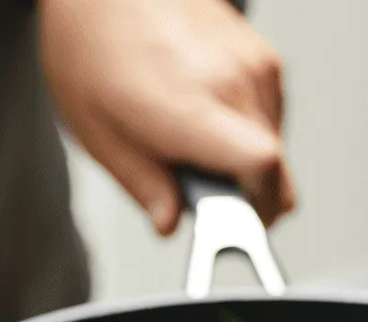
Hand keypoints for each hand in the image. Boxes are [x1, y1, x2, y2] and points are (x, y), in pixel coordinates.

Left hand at [40, 0, 293, 233]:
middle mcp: (236, 83)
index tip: (237, 230)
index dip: (259, 212)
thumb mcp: (100, 133)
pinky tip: (201, 113)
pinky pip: (269, 112)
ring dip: (241, 159)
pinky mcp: (261, 53)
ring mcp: (255, 64)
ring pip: (274, 141)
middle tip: (194, 188)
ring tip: (188, 140)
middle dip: (242, 194)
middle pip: (274, 167)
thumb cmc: (93, 45)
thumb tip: (170, 221)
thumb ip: (144, 185)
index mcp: (193, 107)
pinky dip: (243, 128)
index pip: (263, 169)